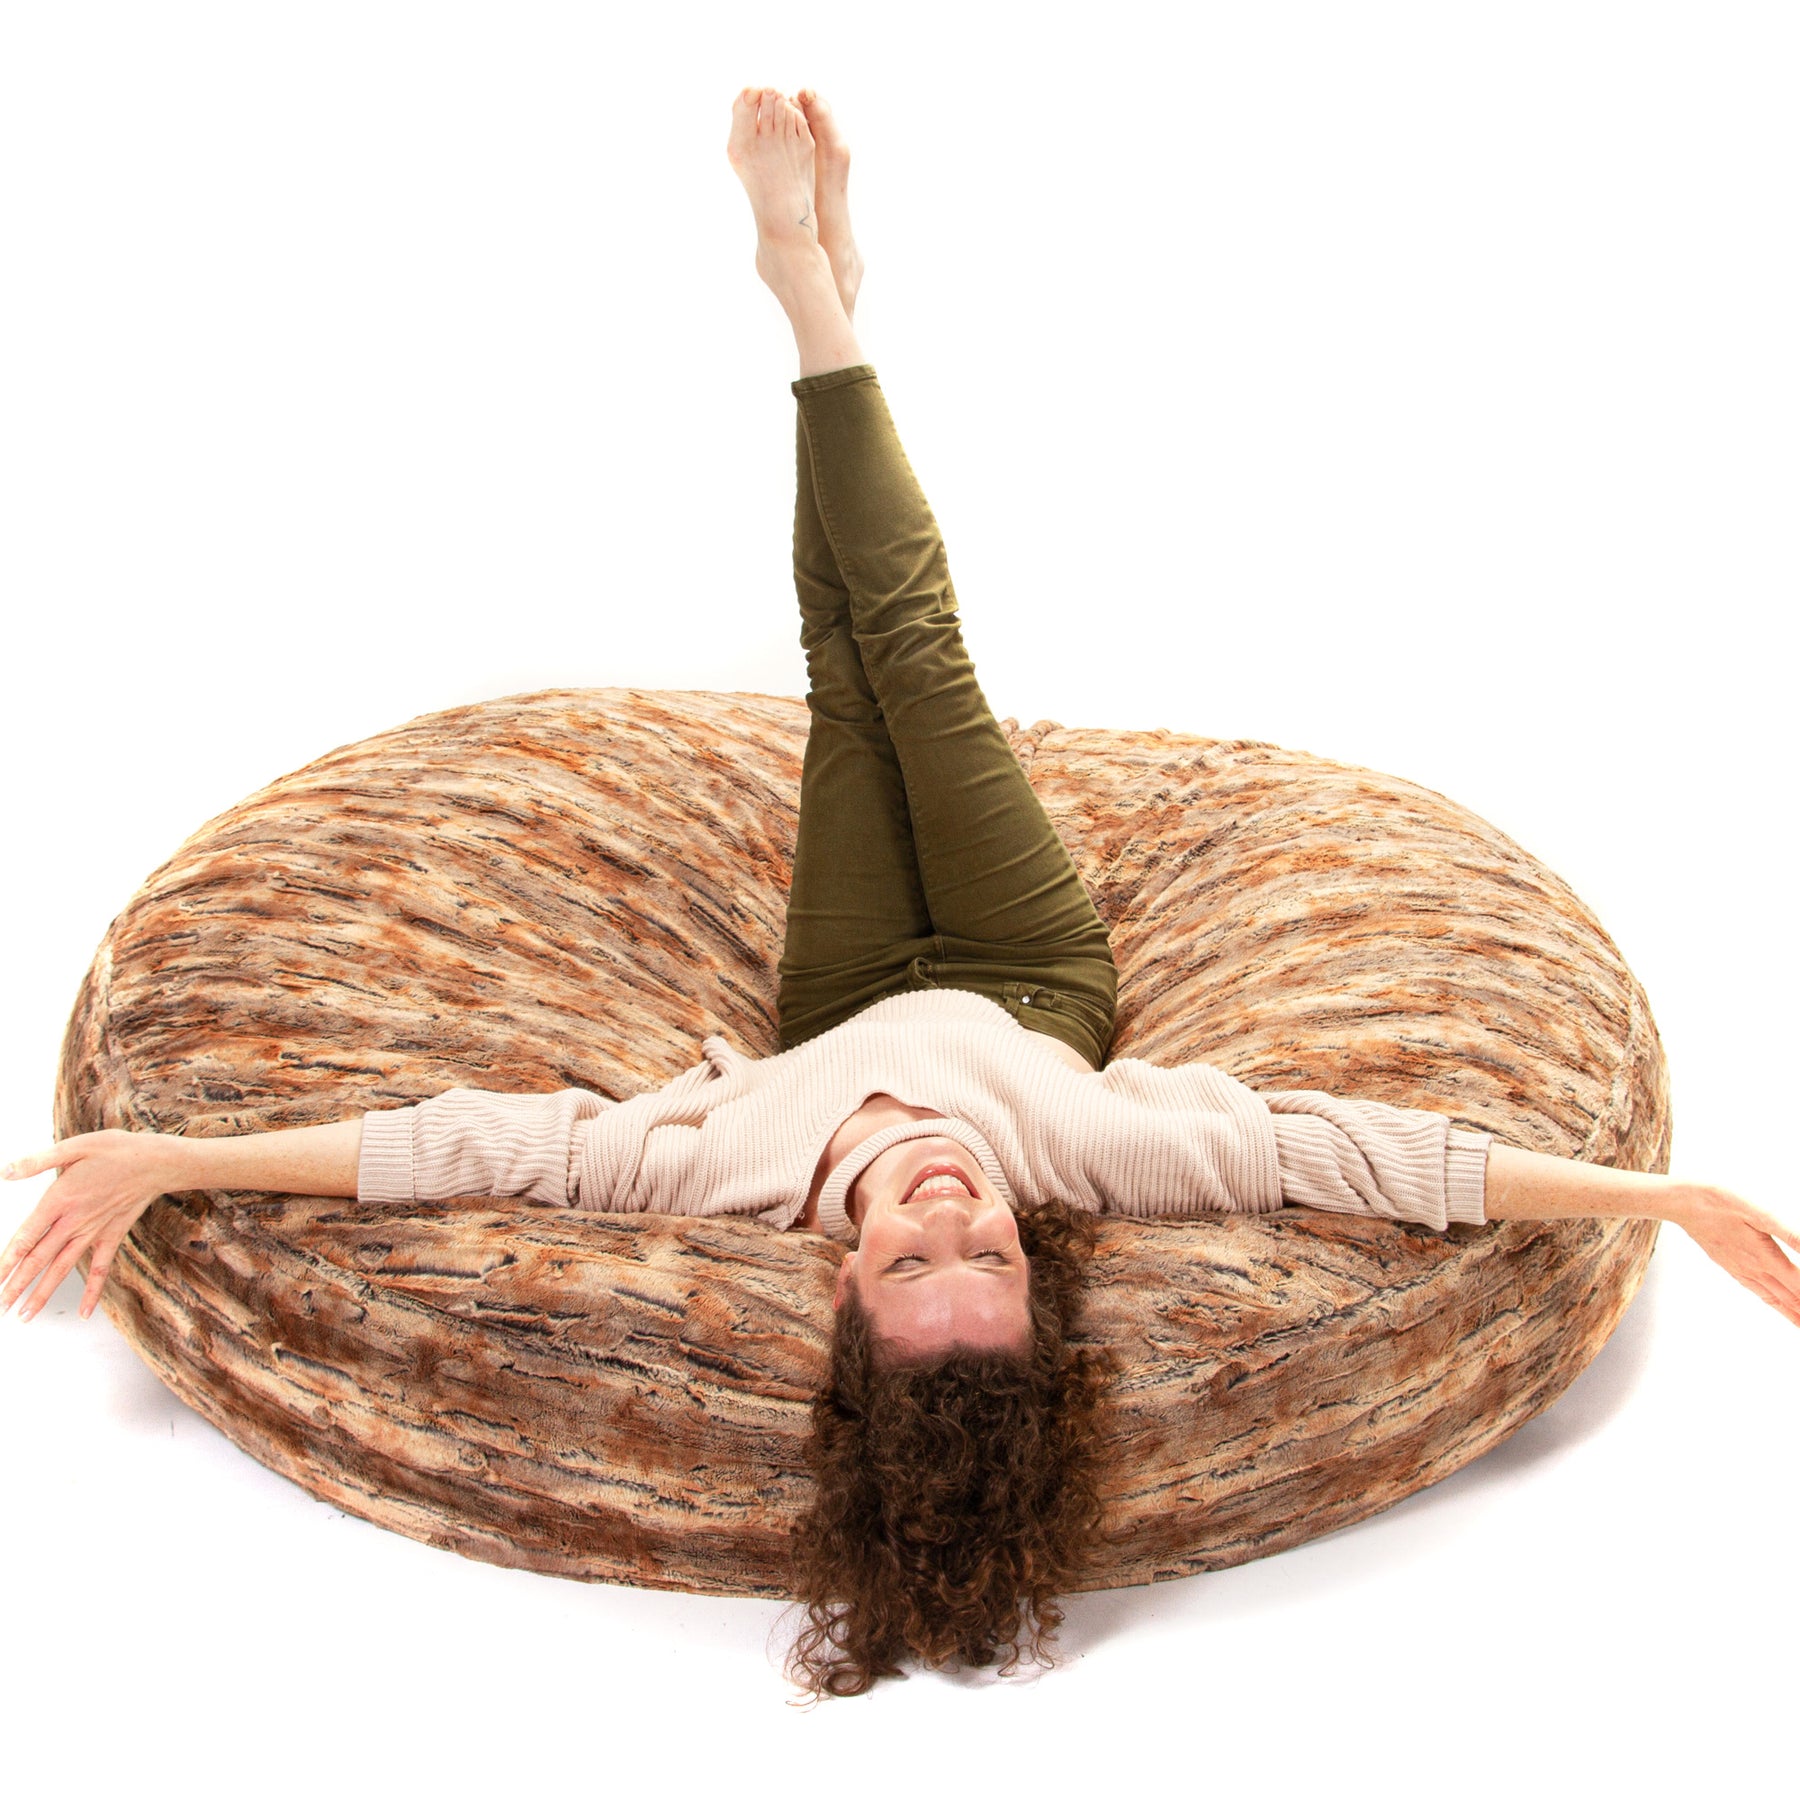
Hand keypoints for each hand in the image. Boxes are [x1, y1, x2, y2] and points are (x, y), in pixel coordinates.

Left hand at [1, 1129, 185, 1322]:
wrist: (158, 1162)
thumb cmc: (117, 1150)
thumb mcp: (75, 1146)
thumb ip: (39, 1160)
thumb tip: (5, 1171)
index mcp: (60, 1200)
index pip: (26, 1237)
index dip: (7, 1261)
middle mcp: (74, 1222)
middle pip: (39, 1260)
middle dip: (16, 1286)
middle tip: (0, 1307)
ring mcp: (94, 1232)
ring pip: (62, 1269)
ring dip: (42, 1294)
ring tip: (24, 1315)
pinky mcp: (112, 1236)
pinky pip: (100, 1269)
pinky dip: (92, 1292)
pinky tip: (84, 1312)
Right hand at [1674, 1185, 1799, 1327]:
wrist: (1685, 1205)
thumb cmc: (1720, 1202)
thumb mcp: (1759, 1213)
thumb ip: (1789, 1234)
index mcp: (1765, 1256)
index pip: (1799, 1285)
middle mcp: (1754, 1268)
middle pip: (1788, 1297)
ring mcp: (1741, 1269)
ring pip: (1773, 1298)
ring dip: (1791, 1313)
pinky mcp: (1730, 1265)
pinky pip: (1756, 1290)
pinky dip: (1772, 1302)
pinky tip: (1775, 1304)